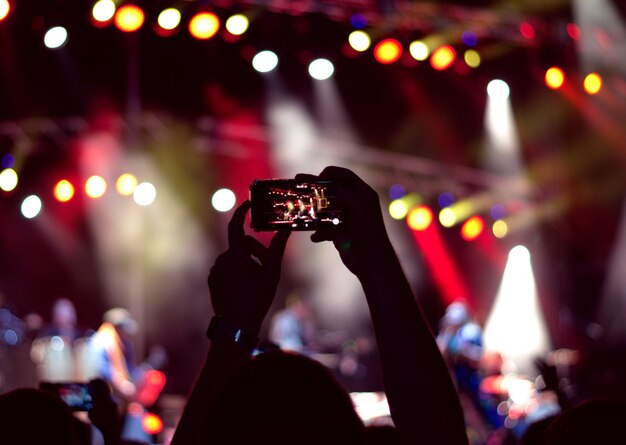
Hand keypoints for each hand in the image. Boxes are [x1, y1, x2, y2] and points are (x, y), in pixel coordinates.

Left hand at [208, 201, 289, 333]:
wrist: (236, 326)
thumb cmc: (256, 300)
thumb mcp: (272, 275)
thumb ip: (277, 249)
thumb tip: (286, 230)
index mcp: (236, 257)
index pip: (235, 226)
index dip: (241, 213)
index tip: (248, 204)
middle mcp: (222, 260)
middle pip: (242, 245)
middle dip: (255, 252)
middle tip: (266, 268)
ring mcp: (215, 270)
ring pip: (234, 257)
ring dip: (246, 263)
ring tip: (255, 282)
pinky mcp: (212, 279)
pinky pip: (226, 267)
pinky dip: (236, 271)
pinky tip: (243, 287)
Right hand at [295, 166, 390, 277]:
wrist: (372, 263)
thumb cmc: (370, 234)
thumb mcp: (359, 209)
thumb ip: (345, 194)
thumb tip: (331, 182)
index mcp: (363, 195)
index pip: (345, 176)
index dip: (331, 173)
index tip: (317, 177)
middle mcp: (355, 204)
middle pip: (332, 190)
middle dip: (315, 187)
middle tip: (298, 180)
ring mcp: (346, 218)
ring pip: (325, 209)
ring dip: (313, 210)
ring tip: (299, 209)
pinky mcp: (339, 232)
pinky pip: (324, 227)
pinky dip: (318, 231)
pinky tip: (315, 237)